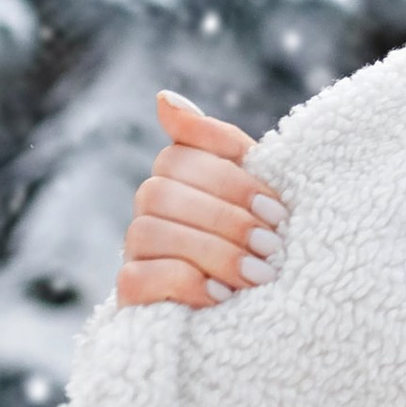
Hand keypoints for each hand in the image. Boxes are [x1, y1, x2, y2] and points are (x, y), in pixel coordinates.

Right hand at [114, 90, 286, 308]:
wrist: (248, 308)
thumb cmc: (254, 240)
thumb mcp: (252, 190)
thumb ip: (219, 144)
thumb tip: (164, 98)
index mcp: (178, 172)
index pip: (182, 152)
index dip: (230, 178)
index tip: (277, 207)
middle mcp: (148, 205)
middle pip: (163, 190)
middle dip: (227, 219)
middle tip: (274, 246)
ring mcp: (134, 246)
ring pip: (151, 231)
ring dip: (214, 253)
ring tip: (259, 275)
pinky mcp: (128, 289)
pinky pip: (137, 276)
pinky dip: (185, 283)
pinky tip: (222, 296)